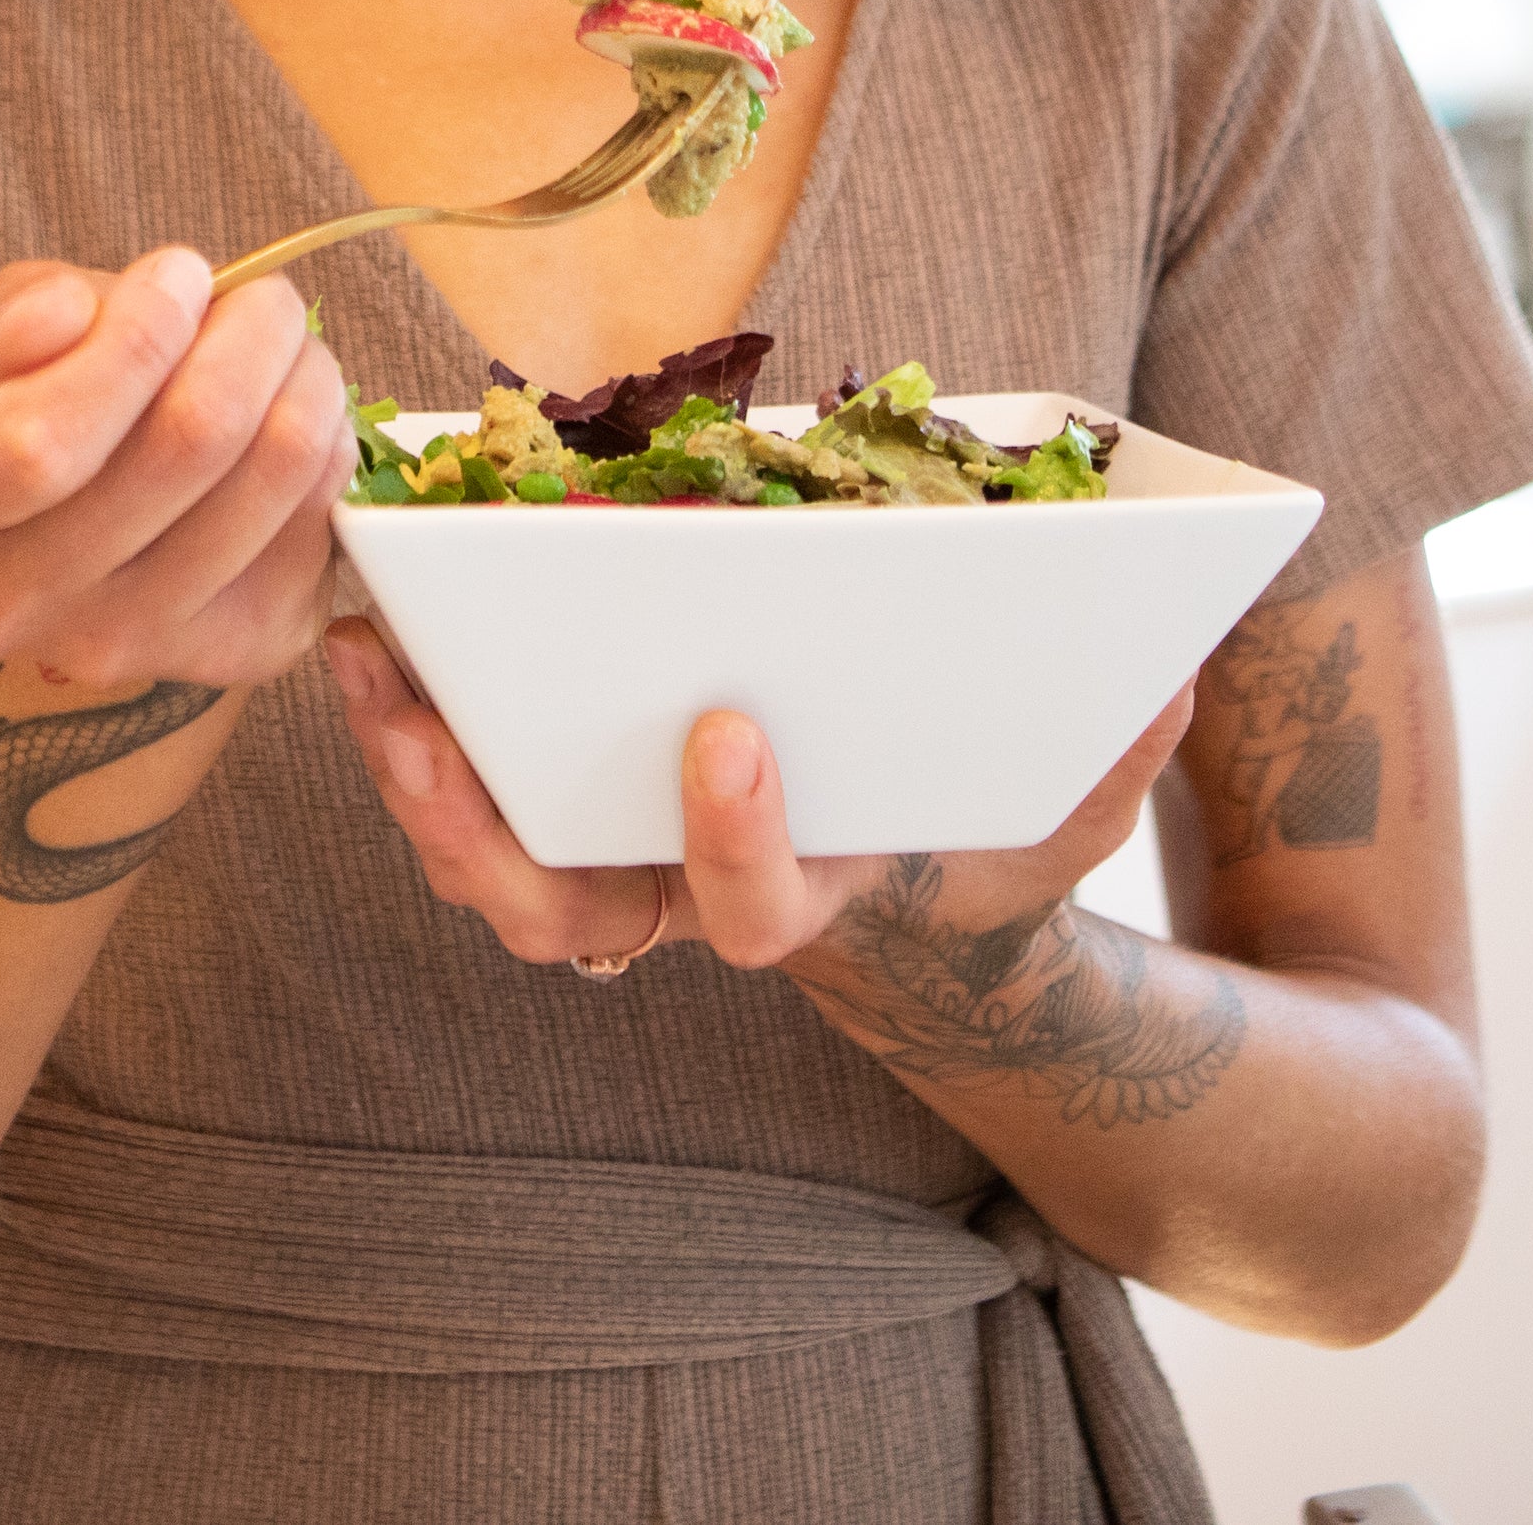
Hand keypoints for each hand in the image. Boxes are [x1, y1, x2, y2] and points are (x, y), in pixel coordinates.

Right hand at [0, 251, 352, 695]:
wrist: (73, 554)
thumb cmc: (25, 414)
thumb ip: (20, 316)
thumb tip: (68, 314)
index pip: (40, 447)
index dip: (134, 340)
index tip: (179, 273)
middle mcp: (21, 606)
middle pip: (186, 446)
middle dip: (250, 332)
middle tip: (262, 296)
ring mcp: (132, 644)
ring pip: (273, 476)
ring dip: (307, 375)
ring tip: (287, 343)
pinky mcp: (239, 650)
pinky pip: (321, 519)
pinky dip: (330, 441)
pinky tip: (295, 415)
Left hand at [323, 616, 1195, 969]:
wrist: (899, 863)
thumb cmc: (972, 829)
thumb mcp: (1060, 807)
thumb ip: (1116, 760)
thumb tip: (1172, 683)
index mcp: (796, 895)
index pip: (746, 908)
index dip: (732, 843)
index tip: (724, 735)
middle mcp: (673, 897)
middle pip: (547, 910)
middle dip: (471, 830)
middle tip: (422, 726)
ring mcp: (602, 859)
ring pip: (476, 856)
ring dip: (407, 767)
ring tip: (360, 659)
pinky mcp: (551, 797)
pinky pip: (458, 784)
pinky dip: (407, 719)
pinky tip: (371, 621)